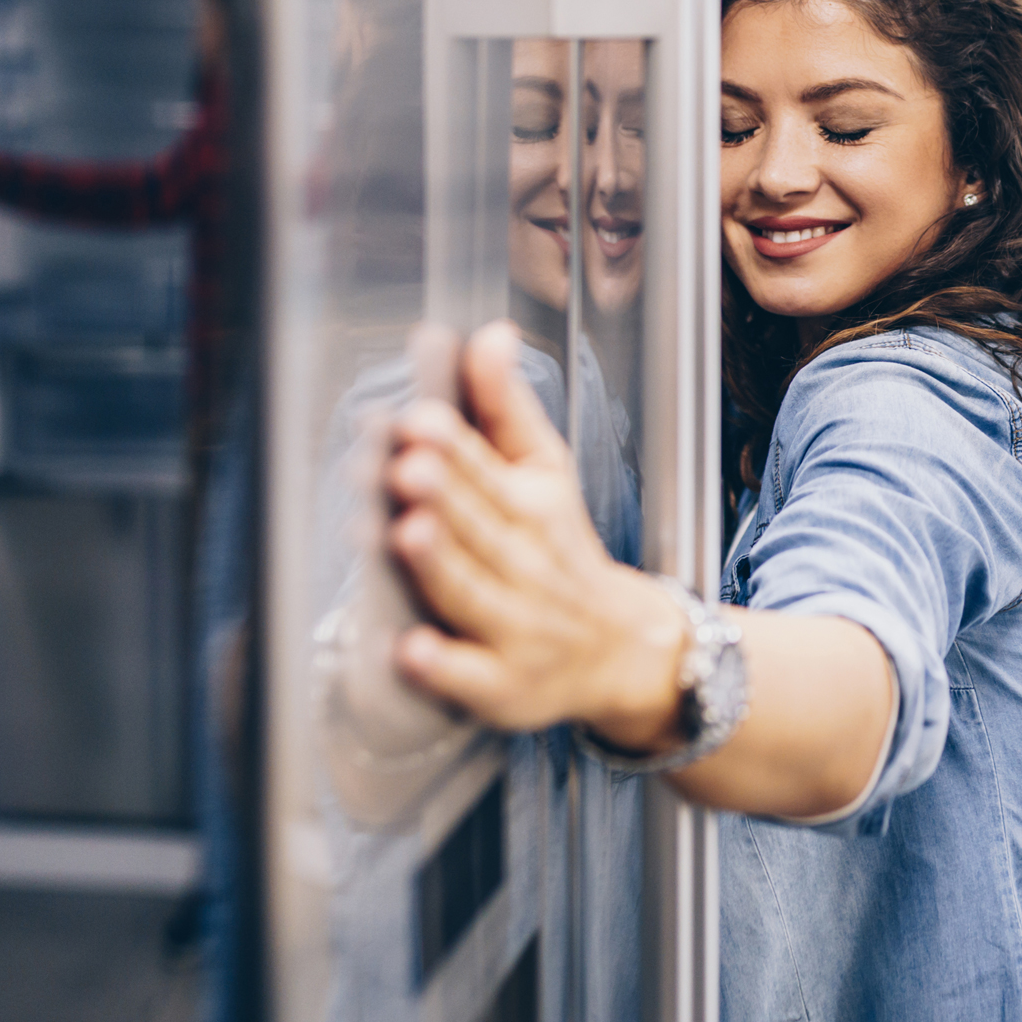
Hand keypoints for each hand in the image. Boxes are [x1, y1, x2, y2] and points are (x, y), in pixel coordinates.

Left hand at [385, 321, 686, 751]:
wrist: (621, 651)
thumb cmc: (559, 548)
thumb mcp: (543, 470)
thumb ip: (505, 405)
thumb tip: (488, 333)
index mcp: (532, 506)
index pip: (487, 471)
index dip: (452, 447)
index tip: (416, 420)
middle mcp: (526, 565)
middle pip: (477, 527)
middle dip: (440, 496)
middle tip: (400, 466)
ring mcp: (516, 630)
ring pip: (471, 593)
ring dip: (439, 565)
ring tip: (406, 533)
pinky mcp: (502, 688)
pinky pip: (472, 678)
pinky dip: (444, 667)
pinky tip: (411, 649)